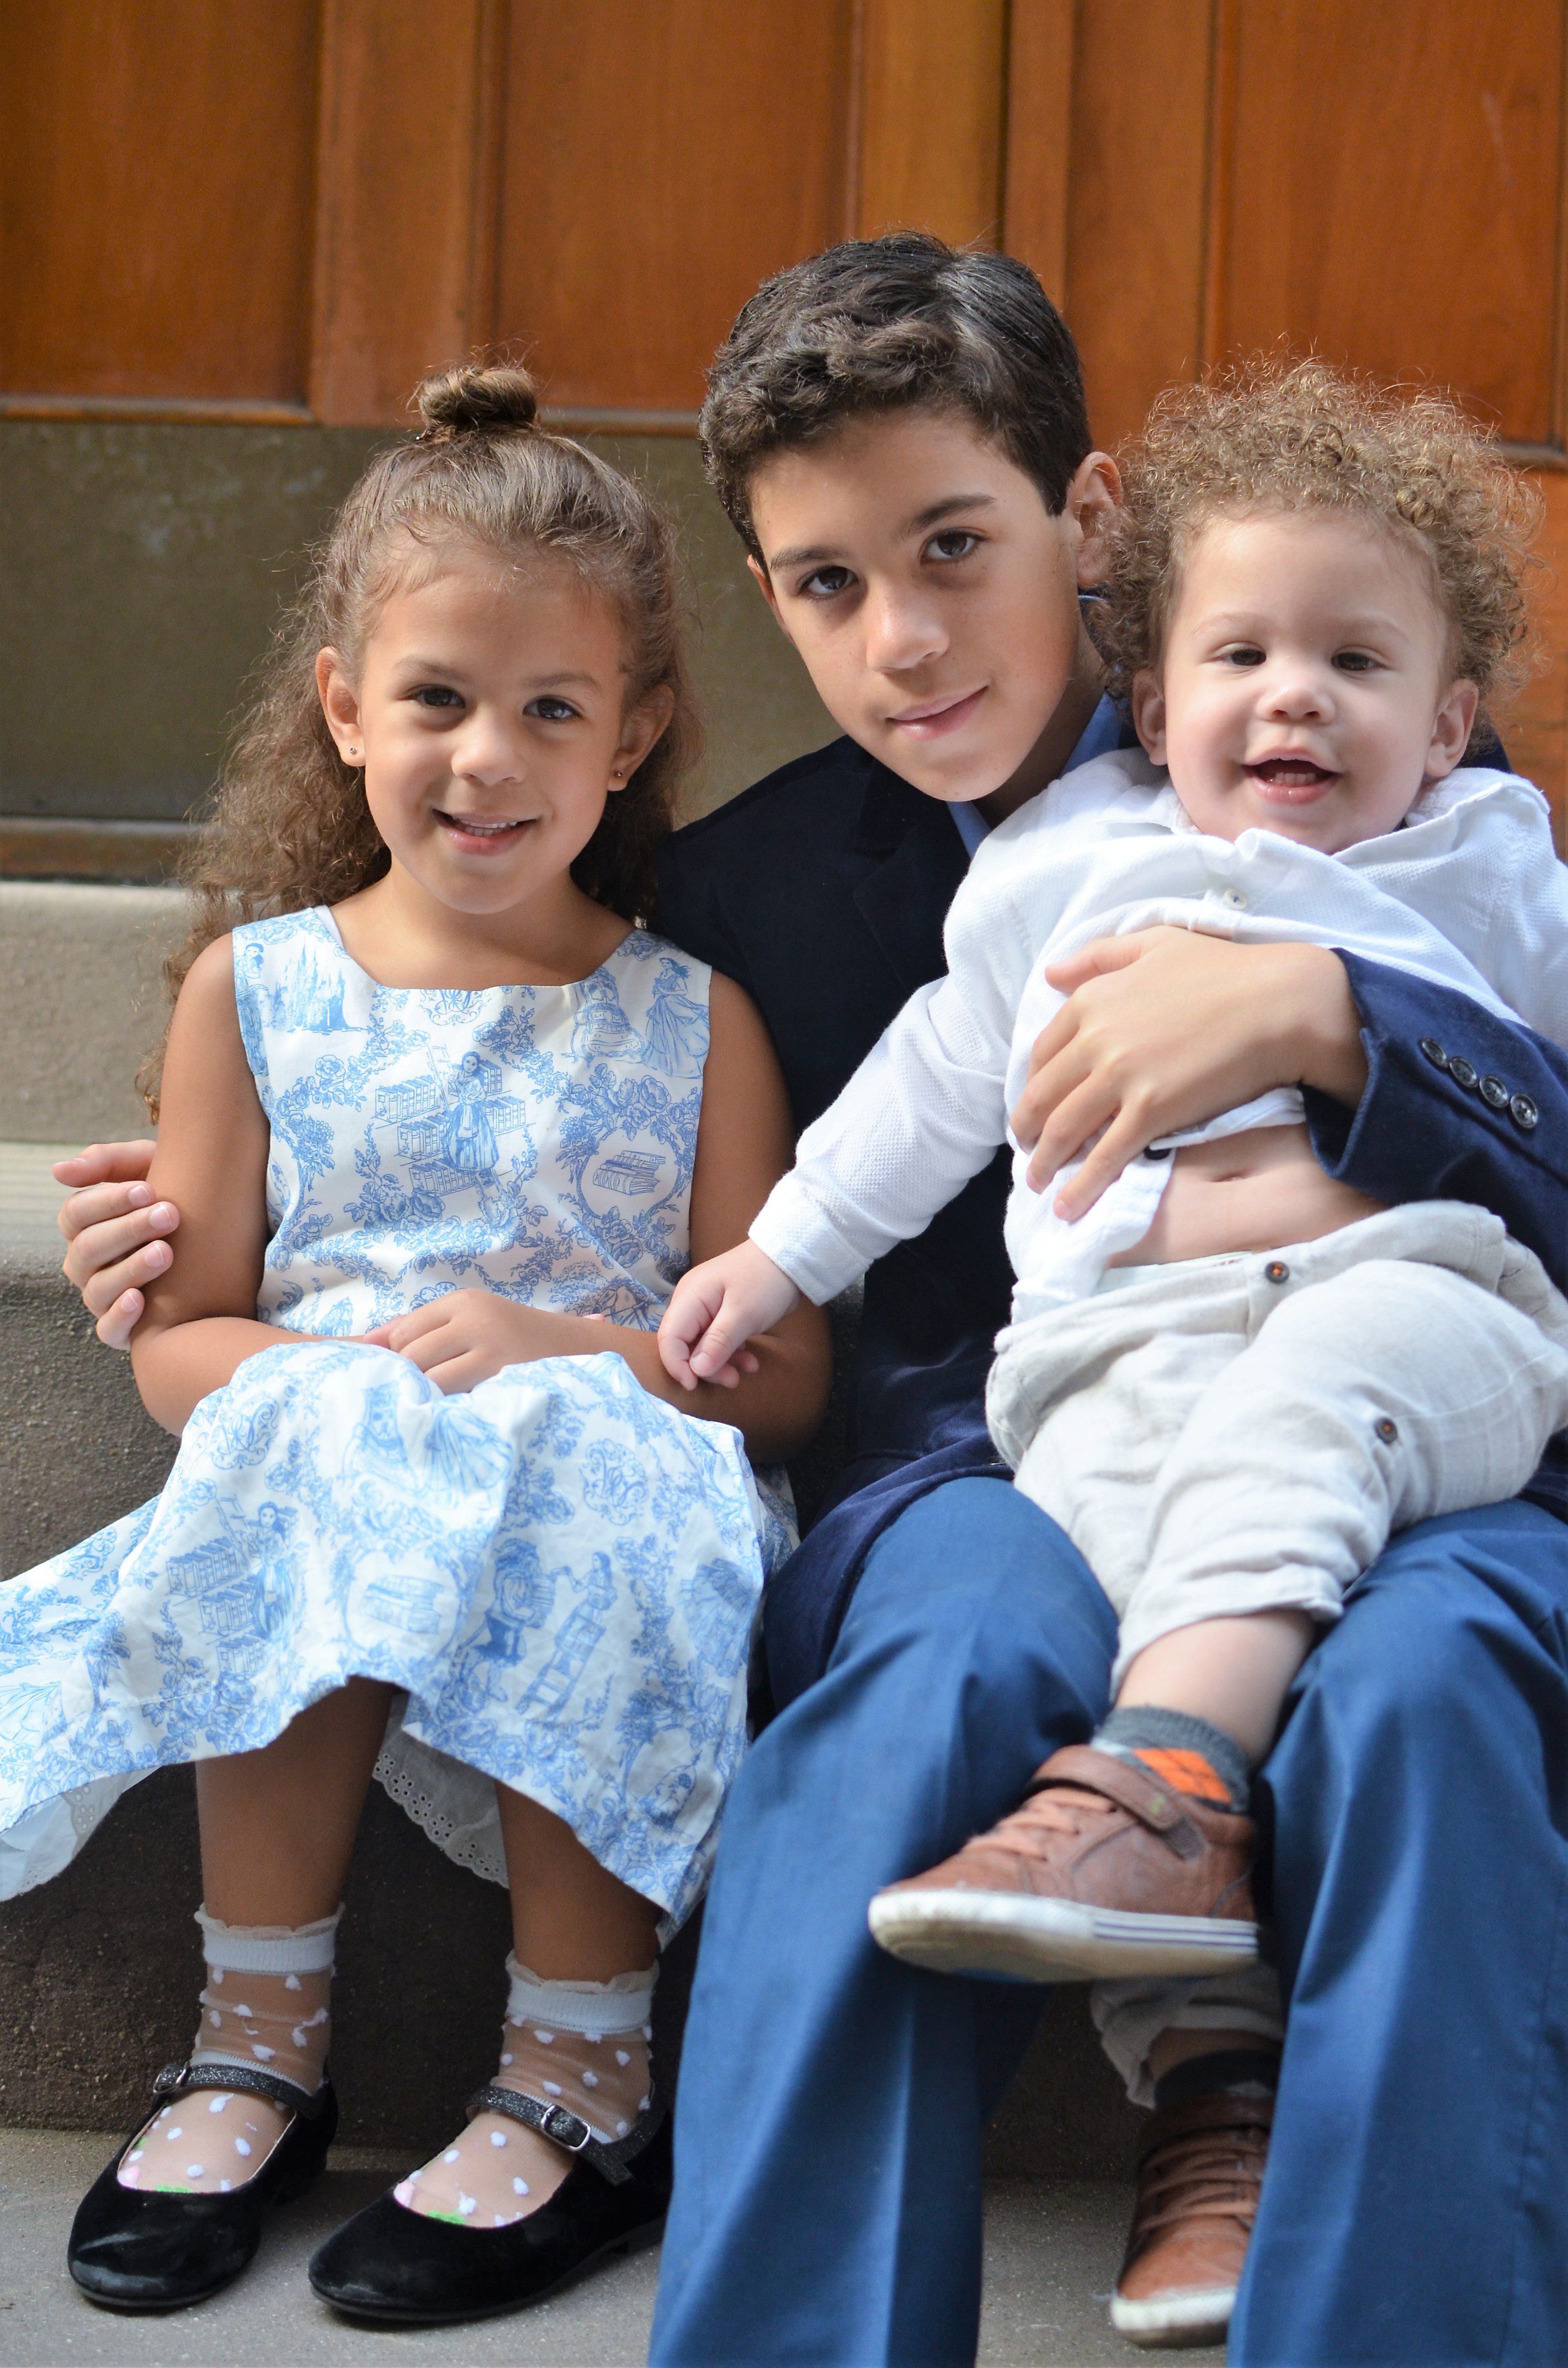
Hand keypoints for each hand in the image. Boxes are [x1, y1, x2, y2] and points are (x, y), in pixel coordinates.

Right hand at [53, 1141, 178, 1348]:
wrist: (225, 1234)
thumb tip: (59, 1171)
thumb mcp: (148, 1168)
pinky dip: (120, 1317)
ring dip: (131, 1269)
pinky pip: (108, 1331)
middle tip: (169, 1215)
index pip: (75, 1214)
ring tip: (166, 1251)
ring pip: (98, 1289)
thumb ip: (107, 1162)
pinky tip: (141, 1299)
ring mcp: (102, 1297)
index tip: (148, 1191)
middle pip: (88, 1249)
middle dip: (128, 1230)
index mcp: (86, 1226)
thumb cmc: (176, 1194)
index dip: (107, 1202)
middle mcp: (87, 1264)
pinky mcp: (123, 1328)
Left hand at [360, 1291, 588, 1394]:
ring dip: (429, 1396)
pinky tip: (459, 1412)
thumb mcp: (471, 1321)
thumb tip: (364, 1342)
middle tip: (422, 1395)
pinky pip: (459, 1398)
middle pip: (412, 1355)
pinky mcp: (504, 1377)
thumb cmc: (514, 1339)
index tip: (408, 1376)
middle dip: (410, 1379)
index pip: (404, 1330)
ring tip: (440, 1405)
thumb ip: (420, 1328)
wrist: (578, 1349)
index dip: (396, 1358)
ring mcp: (492, 1348)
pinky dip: (451, 1408)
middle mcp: (476, 1318)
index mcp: (464, 1301)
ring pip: (432, 1379)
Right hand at [658, 1242, 797, 1389]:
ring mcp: (706, 1308)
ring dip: (722, 1363)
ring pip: (702, 1346)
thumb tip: (696, 1370)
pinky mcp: (721, 1314)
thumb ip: (718, 1342)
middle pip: (684, 1345)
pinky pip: (717, 1340)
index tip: (694, 1385)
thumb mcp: (743, 1314)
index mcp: (690, 1298)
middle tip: (732, 1380)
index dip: (676, 1364)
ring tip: (746, 1370)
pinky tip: (750, 1360)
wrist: (789, 1258)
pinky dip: (731, 1353)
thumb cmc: (765, 1282)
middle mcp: (692, 1303)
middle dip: (705, 1367)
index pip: (669, 1337)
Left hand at [1011, 930, 1366, 1219]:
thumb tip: (1051, 975)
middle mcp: (1096, 1040)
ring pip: (1065, 1130)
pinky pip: (1105, 1156)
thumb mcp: (1155, 943)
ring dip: (1044, 1162)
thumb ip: (1099, 957)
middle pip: (1044, 1095)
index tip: (1036, 1103)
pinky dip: (1081, 1186)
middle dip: (1028, 1129)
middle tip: (1027, 1150)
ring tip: (1038, 1183)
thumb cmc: (1225, 970)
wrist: (1279, 1003)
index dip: (1034, 1084)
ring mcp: (1121, 1078)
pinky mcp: (1151, 1112)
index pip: (1044, 1052)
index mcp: (1092, 1001)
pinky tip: (1068, 1208)